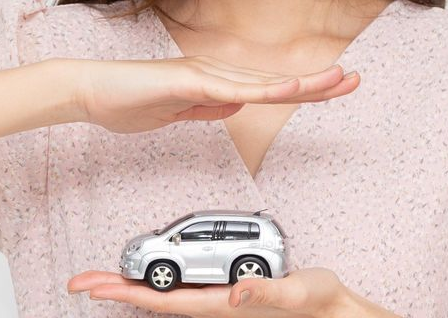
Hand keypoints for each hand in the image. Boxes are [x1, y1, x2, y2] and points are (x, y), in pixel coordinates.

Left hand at [65, 267, 354, 317]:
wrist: (330, 314)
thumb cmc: (314, 300)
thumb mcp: (294, 290)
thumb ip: (266, 290)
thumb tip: (234, 293)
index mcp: (219, 307)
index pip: (162, 301)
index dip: (126, 295)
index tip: (95, 290)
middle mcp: (210, 309)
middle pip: (152, 300)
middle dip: (114, 290)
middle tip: (77, 283)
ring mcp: (214, 305)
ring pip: (161, 296)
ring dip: (128, 287)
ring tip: (97, 279)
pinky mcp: (222, 297)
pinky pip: (177, 290)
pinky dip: (152, 283)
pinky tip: (143, 276)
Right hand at [68, 56, 359, 132]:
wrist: (93, 93)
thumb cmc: (130, 102)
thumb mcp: (178, 112)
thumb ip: (206, 109)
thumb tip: (234, 106)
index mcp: (214, 85)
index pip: (267, 91)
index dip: (303, 91)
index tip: (333, 91)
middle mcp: (215, 74)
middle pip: (274, 83)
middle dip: (317, 83)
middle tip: (354, 81)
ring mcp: (204, 75)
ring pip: (262, 83)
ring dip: (301, 83)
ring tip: (336, 81)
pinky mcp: (189, 81)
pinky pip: (232, 89)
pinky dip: (263, 90)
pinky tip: (289, 88)